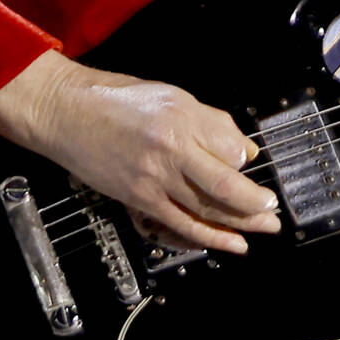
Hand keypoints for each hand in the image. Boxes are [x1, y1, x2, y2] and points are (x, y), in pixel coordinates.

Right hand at [0, 49, 280, 254]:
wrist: (65, 112)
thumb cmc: (115, 98)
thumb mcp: (172, 95)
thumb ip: (211, 122)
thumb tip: (243, 149)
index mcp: (183, 119)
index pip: (232, 149)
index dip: (248, 161)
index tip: (254, 166)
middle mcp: (171, 150)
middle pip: (225, 185)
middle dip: (255, 203)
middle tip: (274, 212)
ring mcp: (154, 179)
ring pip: (206, 209)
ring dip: (240, 224)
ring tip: (263, 229)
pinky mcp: (138, 199)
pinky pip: (180, 224)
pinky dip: (208, 237)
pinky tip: (229, 243)